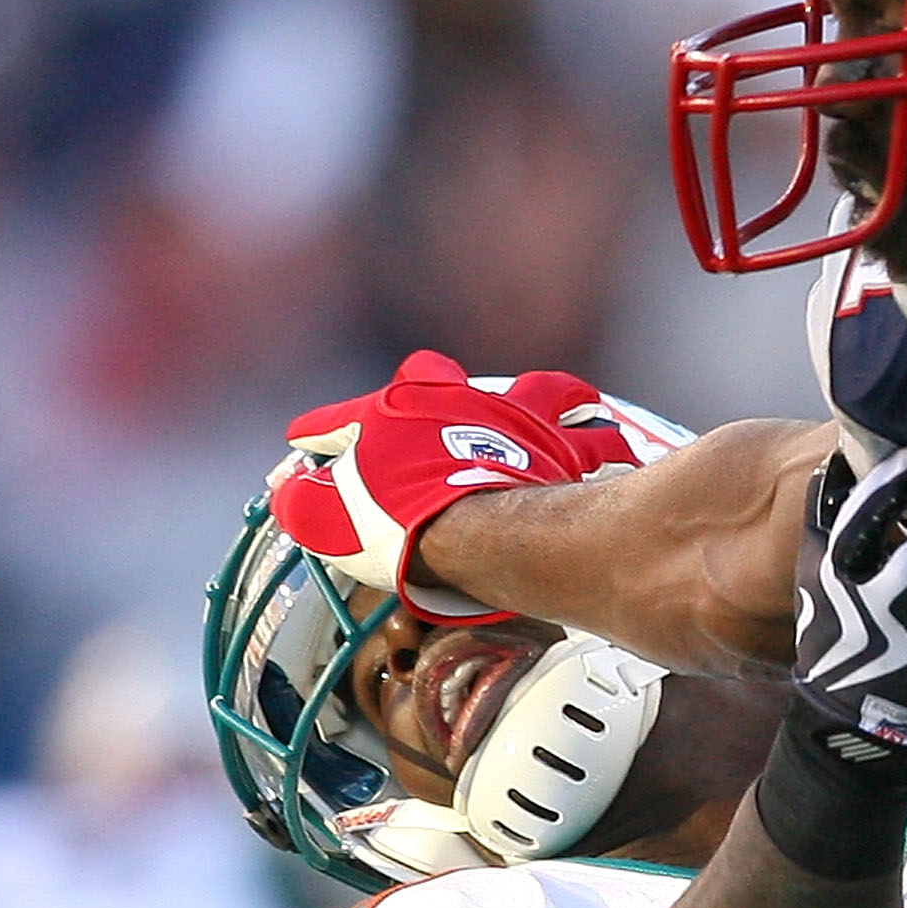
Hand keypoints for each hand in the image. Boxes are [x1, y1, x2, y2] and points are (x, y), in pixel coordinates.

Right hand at [270, 351, 641, 618]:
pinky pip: (596, 436)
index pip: (337, 420)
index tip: (305, 438)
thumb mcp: (327, 519)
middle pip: (427, 375)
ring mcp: (511, 417)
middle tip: (420, 402)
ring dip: (538, 396)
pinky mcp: (560, 446)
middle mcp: (451, 399)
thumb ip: (302, 500)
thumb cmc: (400, 522)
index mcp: (388, 412)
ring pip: (532, 388)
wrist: (481, 532)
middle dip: (420, 389)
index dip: (318, 432)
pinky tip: (616, 443)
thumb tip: (290, 492)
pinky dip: (604, 439)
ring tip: (555, 402)